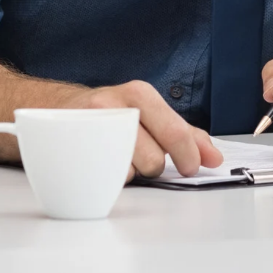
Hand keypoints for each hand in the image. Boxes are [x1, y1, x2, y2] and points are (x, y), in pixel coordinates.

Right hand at [62, 80, 223, 178]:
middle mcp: (115, 105)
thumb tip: (214, 156)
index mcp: (140, 94)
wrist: (58, 110)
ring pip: (131, 171)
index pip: (174, 131)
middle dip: (155, 166)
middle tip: (147, 158)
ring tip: (121, 156)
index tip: (192, 167)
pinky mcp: (73, 149)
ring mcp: (91, 127)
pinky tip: (105, 162)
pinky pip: (106, 178)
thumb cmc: (112, 114)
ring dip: (131, 171)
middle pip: (154, 158)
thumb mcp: (149, 113)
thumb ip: (184, 134)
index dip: (189, 156)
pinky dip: (110, 176)